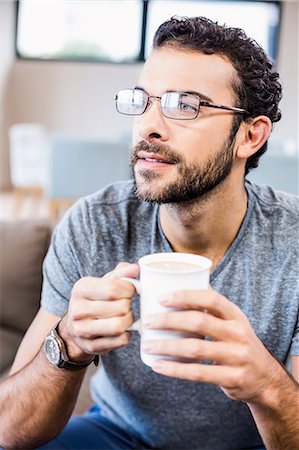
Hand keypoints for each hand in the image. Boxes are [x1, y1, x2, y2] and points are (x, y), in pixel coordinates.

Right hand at [59, 262, 138, 360]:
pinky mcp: (91, 346)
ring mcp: (82, 330)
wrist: (75, 328)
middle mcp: (77, 309)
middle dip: (129, 305)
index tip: (130, 290)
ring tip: (126, 316)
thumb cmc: (96, 299)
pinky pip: (121, 340)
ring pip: (120, 326)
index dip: (129, 289)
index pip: (113, 288)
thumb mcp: (105, 282)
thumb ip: (122, 272)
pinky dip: (127, 334)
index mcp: (81, 288)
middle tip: (126, 304)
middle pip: (120, 308)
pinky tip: (122, 328)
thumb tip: (136, 268)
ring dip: (129, 320)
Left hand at [142, 288, 279, 403]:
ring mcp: (237, 356)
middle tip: (147, 321)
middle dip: (169, 320)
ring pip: (195, 348)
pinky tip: (158, 366)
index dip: (185, 296)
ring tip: (148, 345)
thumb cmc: (238, 343)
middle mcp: (238, 333)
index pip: (211, 298)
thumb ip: (211, 307)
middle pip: (199, 322)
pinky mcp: (232, 378)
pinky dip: (175, 370)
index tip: (161, 297)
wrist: (265, 377)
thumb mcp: (233, 321)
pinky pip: (198, 373)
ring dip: (167, 346)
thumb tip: (181, 284)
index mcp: (235, 315)